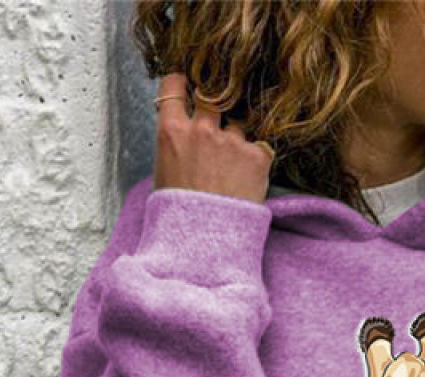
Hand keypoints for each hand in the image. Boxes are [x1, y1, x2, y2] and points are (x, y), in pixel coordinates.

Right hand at [152, 73, 274, 203]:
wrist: (205, 244)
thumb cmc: (180, 214)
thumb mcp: (164, 172)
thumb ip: (176, 142)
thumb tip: (184, 127)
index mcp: (172, 131)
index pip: (175, 84)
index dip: (184, 83)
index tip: (189, 88)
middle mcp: (202, 129)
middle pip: (212, 95)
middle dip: (215, 104)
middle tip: (218, 126)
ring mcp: (231, 141)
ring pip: (238, 126)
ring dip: (237, 141)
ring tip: (232, 172)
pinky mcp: (257, 156)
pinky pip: (260, 147)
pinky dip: (256, 162)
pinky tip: (247, 182)